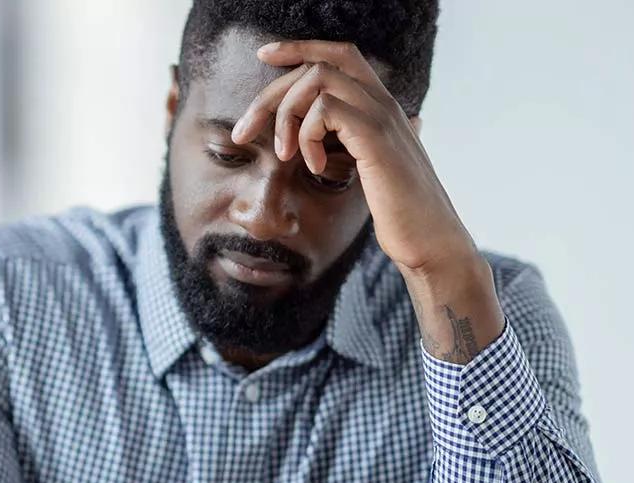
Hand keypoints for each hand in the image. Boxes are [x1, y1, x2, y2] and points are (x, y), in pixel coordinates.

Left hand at [231, 39, 504, 362]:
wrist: (430, 241)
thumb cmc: (400, 212)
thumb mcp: (372, 168)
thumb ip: (356, 143)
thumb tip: (341, 137)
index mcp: (380, 106)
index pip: (338, 54)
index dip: (299, 48)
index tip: (264, 56)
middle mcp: (383, 102)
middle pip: (318, 64)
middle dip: (271, 93)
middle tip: (243, 132)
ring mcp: (382, 116)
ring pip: (317, 80)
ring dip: (286, 115)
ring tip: (284, 155)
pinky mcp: (375, 137)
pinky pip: (325, 110)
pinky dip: (307, 136)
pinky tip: (315, 168)